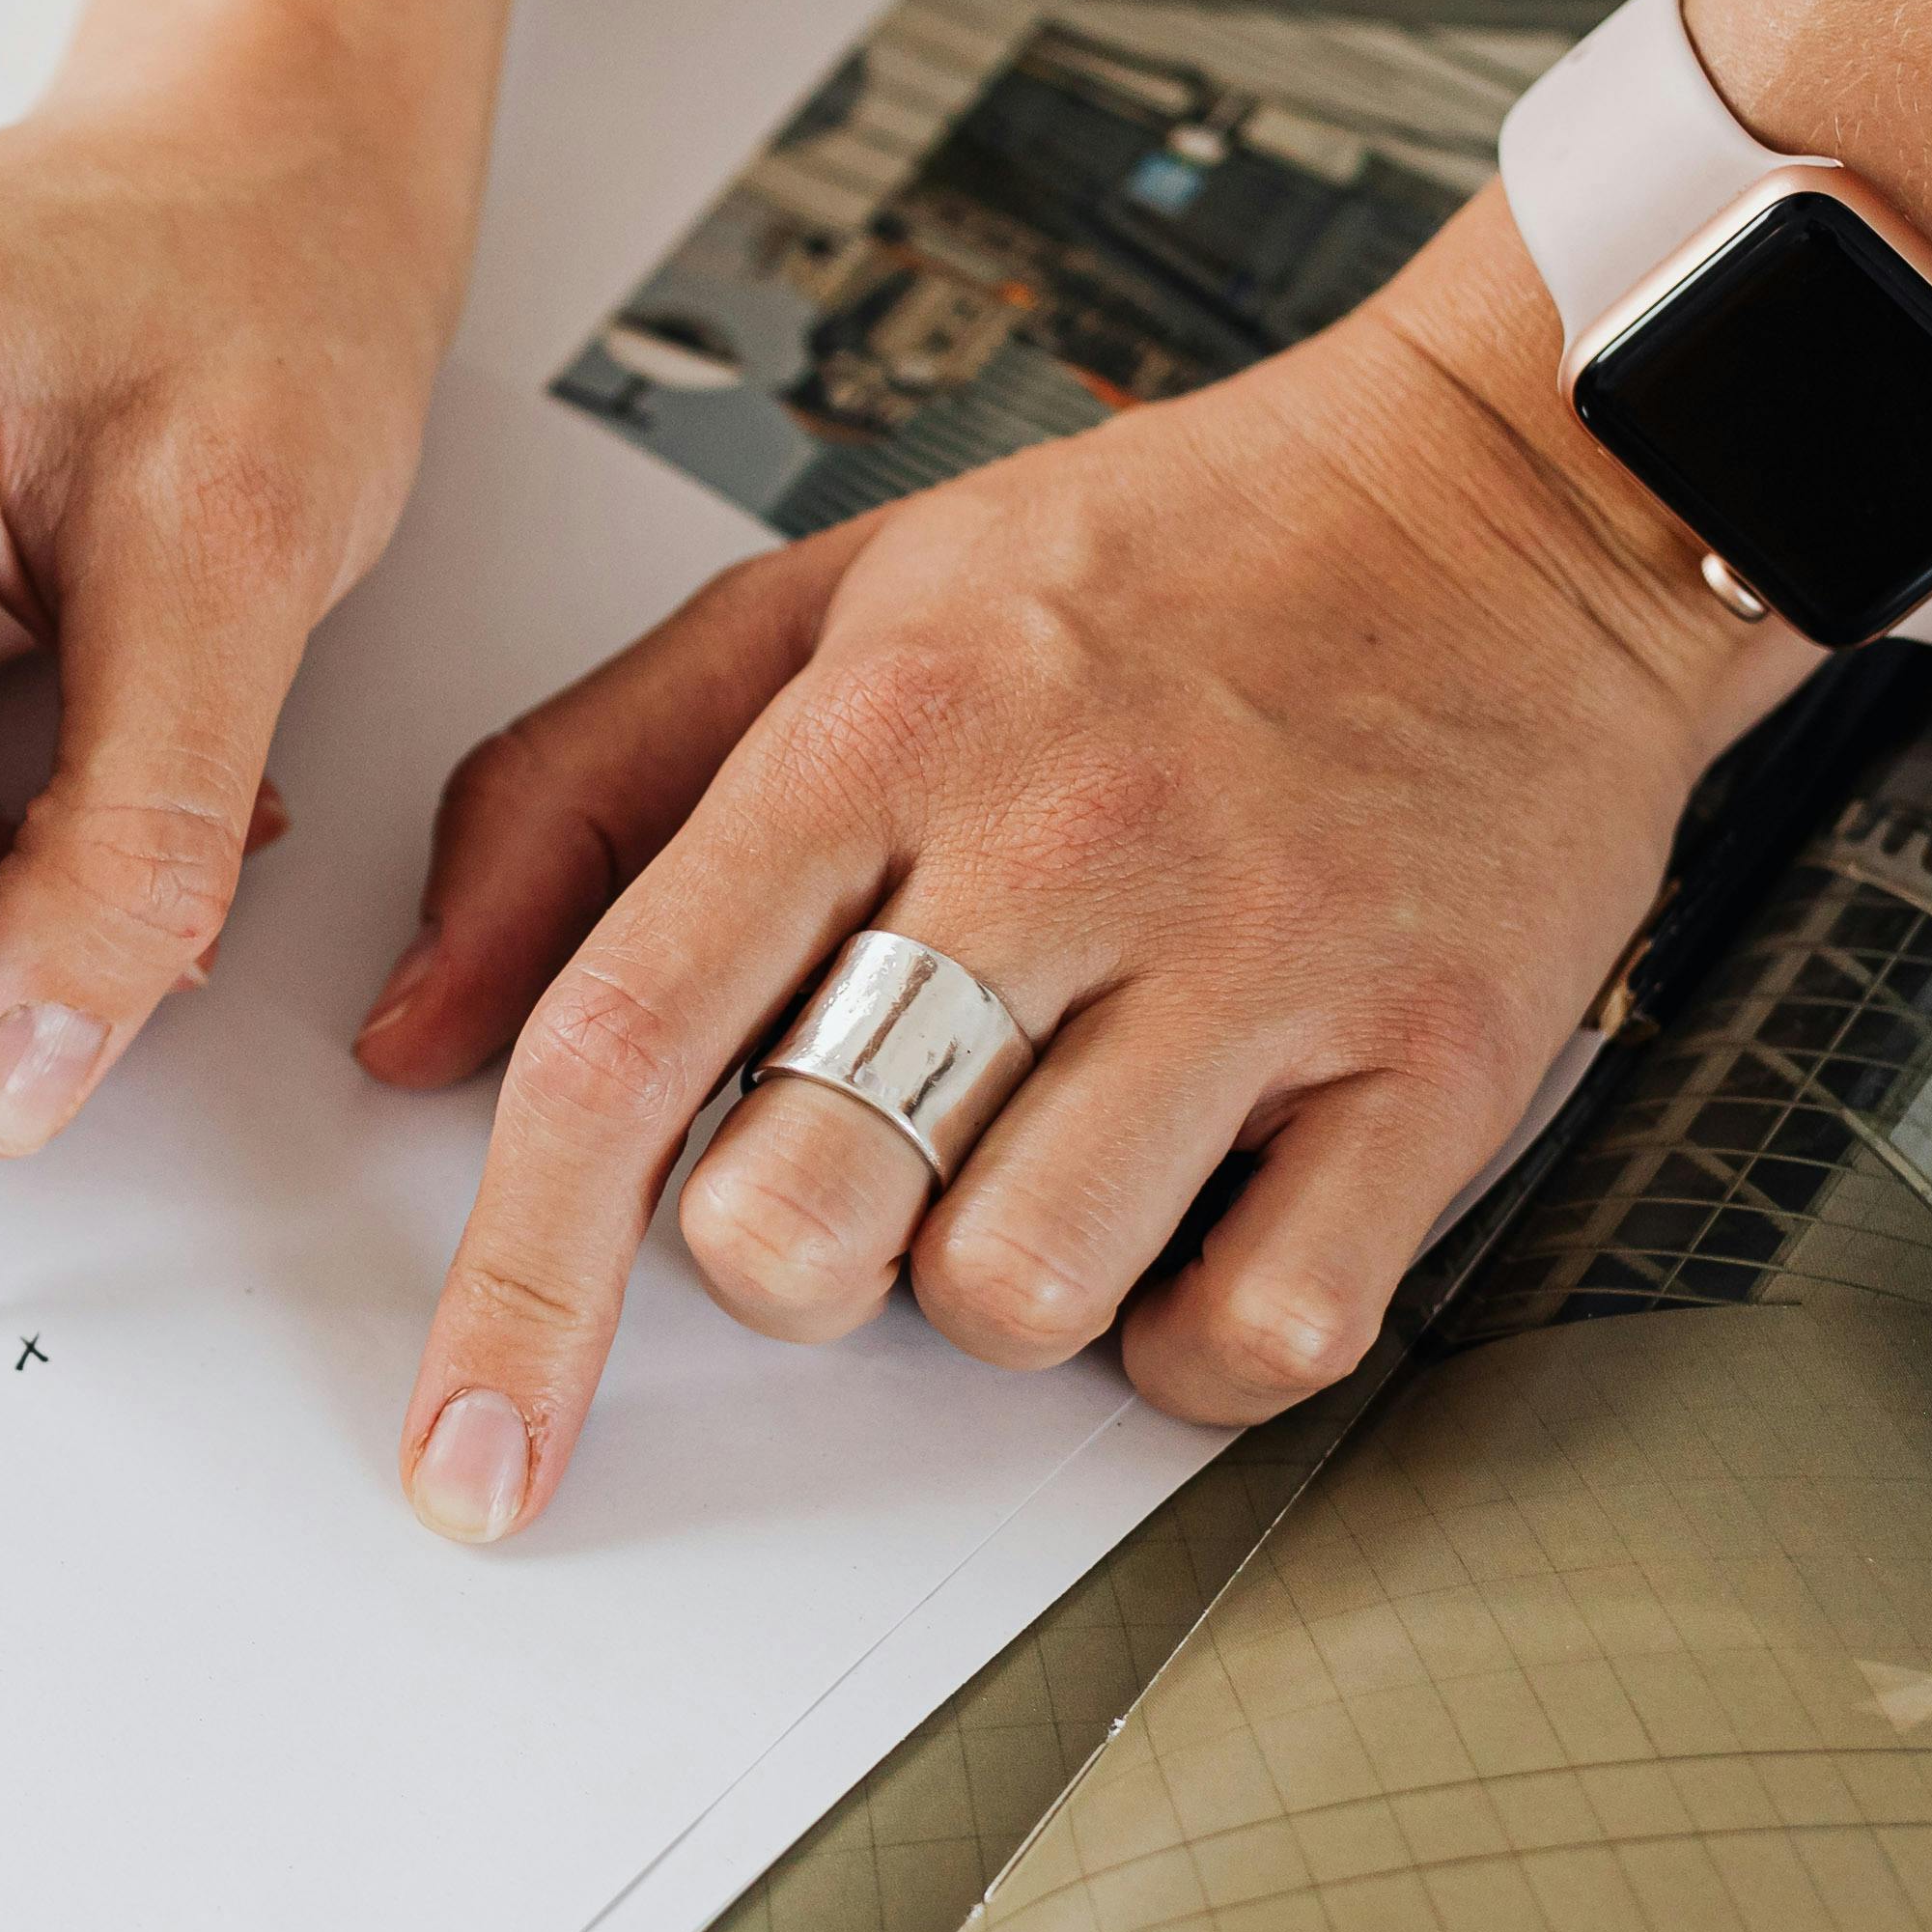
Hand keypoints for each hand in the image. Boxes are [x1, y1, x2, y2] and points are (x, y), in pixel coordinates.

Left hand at [352, 208, 1803, 1539]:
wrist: (1520, 487)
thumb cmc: (1157, 564)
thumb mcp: (819, 608)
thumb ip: (571, 802)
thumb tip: (411, 1032)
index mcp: (877, 732)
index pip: (619, 1047)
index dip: (513, 1287)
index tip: (467, 1444)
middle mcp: (1060, 844)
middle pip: (799, 1216)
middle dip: (783, 1253)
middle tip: (857, 1153)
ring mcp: (1258, 960)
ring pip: (1010, 1295)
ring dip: (992, 1283)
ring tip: (1049, 1139)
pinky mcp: (1436, 1059)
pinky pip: (1253, 1336)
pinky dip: (1192, 1340)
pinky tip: (1190, 1212)